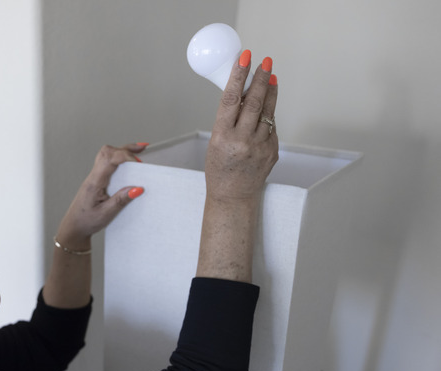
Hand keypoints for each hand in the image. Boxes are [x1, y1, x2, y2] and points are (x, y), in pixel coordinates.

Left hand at [55, 143, 145, 249]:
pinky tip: (128, 162)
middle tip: (142, 149)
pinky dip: (119, 158)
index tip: (138, 164)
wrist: (74, 227)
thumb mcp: (106, 214)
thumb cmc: (86, 221)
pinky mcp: (98, 180)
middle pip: (107, 152)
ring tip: (139, 150)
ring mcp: (95, 177)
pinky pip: (107, 163)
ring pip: (107, 155)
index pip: (109, 160)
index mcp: (95, 182)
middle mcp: (94, 176)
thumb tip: (137, 189)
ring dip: (122, 151)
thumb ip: (121, 200)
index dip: (125, 157)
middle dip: (125, 149)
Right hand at [206, 51, 278, 201]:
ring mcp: (260, 146)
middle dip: (261, 78)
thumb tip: (241, 92)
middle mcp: (242, 141)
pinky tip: (266, 107)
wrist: (232, 195)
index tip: (245, 58)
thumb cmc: (219, 168)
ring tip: (271, 76)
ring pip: (268, 111)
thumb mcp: (215, 141)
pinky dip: (269, 114)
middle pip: (254, 101)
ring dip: (270, 91)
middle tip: (265, 62)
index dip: (238, 75)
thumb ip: (228, 119)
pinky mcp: (272, 151)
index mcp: (222, 137)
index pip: (231, 99)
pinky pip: (272, 126)